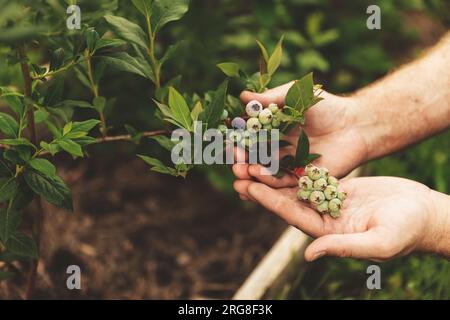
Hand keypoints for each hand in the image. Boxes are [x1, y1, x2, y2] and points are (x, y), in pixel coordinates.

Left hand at [233, 171, 445, 260]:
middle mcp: (323, 216)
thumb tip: (309, 255)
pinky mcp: (337, 187)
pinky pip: (310, 174)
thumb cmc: (407, 231)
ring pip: (294, 185)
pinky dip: (294, 164)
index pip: (290, 214)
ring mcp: (329, 201)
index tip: (247, 187)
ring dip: (273, 172)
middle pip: (285, 199)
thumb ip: (343, 248)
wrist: (424, 213)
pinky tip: (279, 152)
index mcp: (327, 231)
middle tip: (237, 169)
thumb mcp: (378, 242)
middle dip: (262, 185)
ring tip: (251, 157)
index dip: (268, 200)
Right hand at [239, 82, 367, 177]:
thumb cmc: (325, 106)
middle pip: (252, 159)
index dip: (237, 141)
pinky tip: (256, 185)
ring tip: (243, 173)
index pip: (248, 138)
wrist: (355, 125)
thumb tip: (243, 96)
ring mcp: (287, 166)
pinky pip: (280, 185)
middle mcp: (276, 149)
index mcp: (271, 130)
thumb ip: (270, 98)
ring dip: (250, 175)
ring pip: (263, 174)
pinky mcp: (300, 180)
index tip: (228, 143)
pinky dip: (267, 186)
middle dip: (240, 162)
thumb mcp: (295, 96)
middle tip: (235, 162)